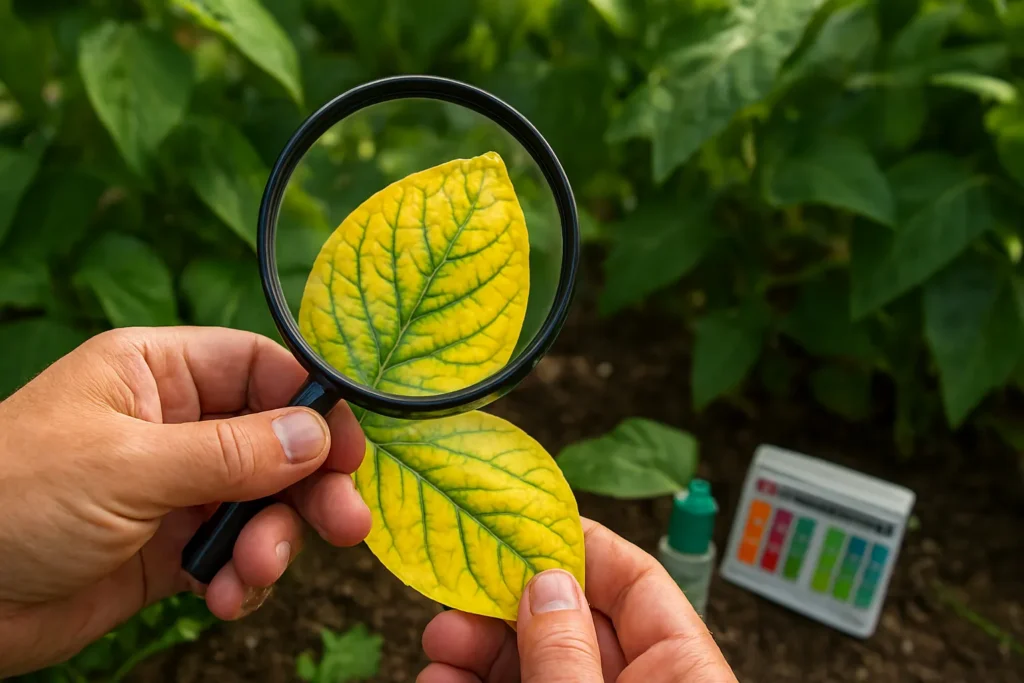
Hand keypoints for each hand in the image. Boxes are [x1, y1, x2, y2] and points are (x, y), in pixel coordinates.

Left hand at [0, 327, 370, 676]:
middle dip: (308, 485)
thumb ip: (229, 452)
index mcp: (155, 373)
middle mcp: (173, 425)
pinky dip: (240, 579)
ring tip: (253, 574)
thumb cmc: (14, 500)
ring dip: (272, 541)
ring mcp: (174, 489)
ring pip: (262, 504)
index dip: (309, 405)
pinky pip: (233, 555)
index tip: (348, 451)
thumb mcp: (127, 466)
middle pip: (274, 442)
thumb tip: (315, 434)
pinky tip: (221, 599)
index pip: (257, 369)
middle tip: (346, 525)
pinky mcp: (169, 549)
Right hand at [418, 518, 736, 681]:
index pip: (638, 580)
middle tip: (455, 595)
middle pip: (572, 621)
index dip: (578, 545)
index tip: (517, 523)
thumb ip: (570, 654)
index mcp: (682, 670)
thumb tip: (545, 582)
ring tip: (437, 646)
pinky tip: (443, 681)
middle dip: (505, 604)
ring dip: (479, 650)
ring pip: (536, 663)